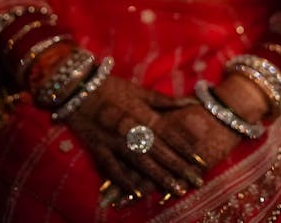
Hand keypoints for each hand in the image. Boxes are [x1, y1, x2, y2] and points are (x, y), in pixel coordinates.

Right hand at [64, 75, 205, 203]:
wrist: (78, 87)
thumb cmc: (112, 87)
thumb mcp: (140, 91)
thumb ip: (165, 101)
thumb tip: (191, 102)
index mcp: (143, 113)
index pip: (169, 134)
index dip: (186, 149)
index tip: (201, 162)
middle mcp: (131, 128)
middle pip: (160, 151)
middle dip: (179, 168)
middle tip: (197, 182)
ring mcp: (114, 140)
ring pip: (141, 162)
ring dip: (159, 177)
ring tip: (176, 190)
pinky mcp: (98, 147)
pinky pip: (113, 167)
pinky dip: (124, 180)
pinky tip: (137, 193)